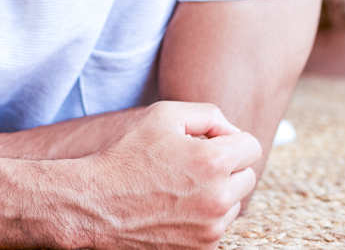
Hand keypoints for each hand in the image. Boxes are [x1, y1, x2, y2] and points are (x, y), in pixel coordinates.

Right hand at [78, 101, 260, 249]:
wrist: (93, 204)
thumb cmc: (127, 155)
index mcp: (213, 163)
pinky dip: (204, 218)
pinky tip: (176, 208)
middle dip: (227, 168)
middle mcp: (218, 199)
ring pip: (233, 204)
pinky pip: (216, 227)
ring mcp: (209, 230)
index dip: (231, 141)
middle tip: (193, 166)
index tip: (210, 144)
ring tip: (181, 188)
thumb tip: (234, 132)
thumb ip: (209, 115)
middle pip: (247, 177)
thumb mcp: (164, 115)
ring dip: (217, 194)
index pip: (252, 147)